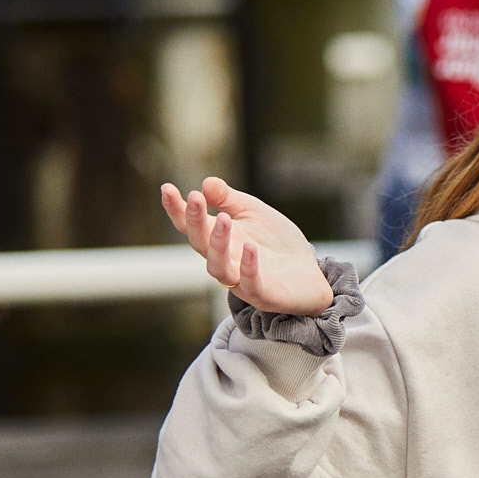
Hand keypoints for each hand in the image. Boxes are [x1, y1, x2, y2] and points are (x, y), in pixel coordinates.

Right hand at [161, 178, 333, 315]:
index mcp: (219, 238)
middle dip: (195, 221)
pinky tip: (250, 248)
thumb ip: (229, 199)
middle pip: (200, 244)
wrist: (311, 275)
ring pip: (218, 267)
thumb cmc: (276, 242)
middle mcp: (224, 260)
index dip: (177, 209)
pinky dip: (248, 268)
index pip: (190, 225)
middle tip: (195, 198)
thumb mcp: (254, 212)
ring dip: (217, 243)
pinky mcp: (263, 295)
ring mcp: (241, 280)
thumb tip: (206, 182)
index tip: (167, 188)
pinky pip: (250, 285)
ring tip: (223, 219)